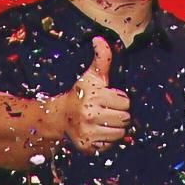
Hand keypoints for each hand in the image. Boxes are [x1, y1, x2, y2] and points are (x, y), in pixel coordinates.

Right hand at [54, 38, 131, 153]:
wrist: (59, 116)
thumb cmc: (80, 93)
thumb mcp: (91, 75)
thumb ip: (101, 58)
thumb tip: (99, 38)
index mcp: (92, 96)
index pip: (125, 101)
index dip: (119, 98)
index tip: (107, 97)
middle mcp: (89, 115)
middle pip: (125, 118)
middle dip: (119, 113)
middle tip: (106, 110)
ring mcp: (87, 133)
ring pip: (120, 133)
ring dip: (115, 127)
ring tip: (103, 120)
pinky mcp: (88, 147)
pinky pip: (111, 145)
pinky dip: (107, 140)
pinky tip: (98, 131)